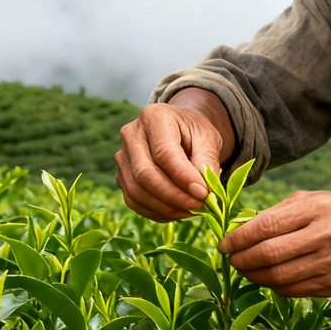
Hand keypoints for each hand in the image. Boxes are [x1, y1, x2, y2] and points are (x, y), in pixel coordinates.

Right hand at [115, 102, 223, 221]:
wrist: (178, 131)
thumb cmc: (194, 133)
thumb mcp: (208, 138)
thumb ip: (207, 161)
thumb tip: (203, 191)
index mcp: (154, 117)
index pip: (164, 153)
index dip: (183, 177)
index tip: (203, 193)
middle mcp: (131, 134)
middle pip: (144, 174)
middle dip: (173, 196)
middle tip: (199, 206)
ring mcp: (122, 157)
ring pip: (136, 191)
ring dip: (166, 208)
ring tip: (192, 211)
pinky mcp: (121, 177)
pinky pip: (134, 201)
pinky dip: (156, 212)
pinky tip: (178, 212)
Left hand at [219, 191, 330, 296]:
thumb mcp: (310, 199)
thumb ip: (276, 213)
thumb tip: (238, 232)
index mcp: (319, 209)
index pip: (267, 227)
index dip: (239, 238)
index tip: (224, 244)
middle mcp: (328, 236)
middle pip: (270, 255)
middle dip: (242, 260)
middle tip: (231, 259)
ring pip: (279, 278)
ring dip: (254, 276)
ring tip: (245, 269)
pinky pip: (293, 291)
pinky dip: (273, 285)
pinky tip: (268, 277)